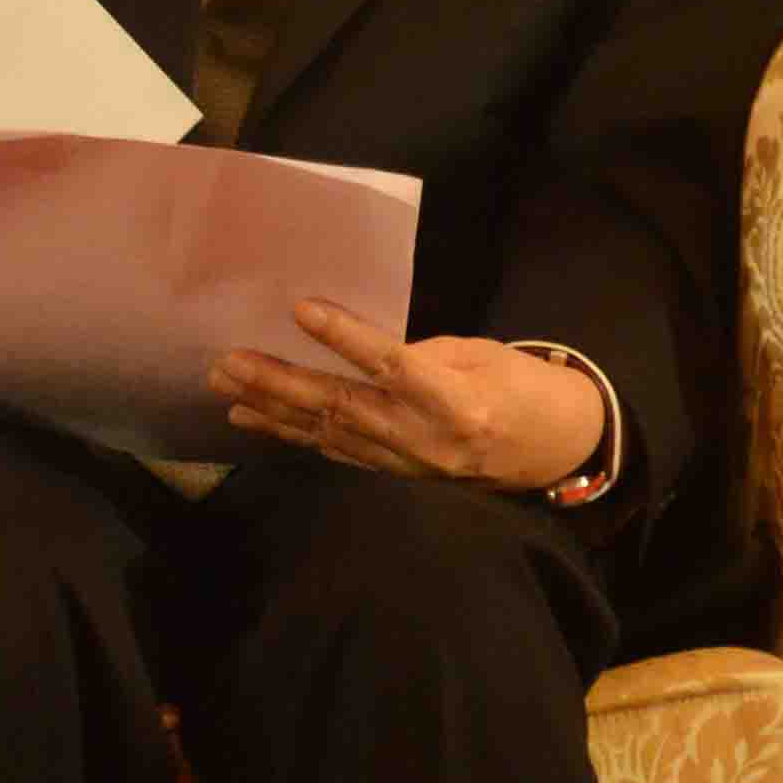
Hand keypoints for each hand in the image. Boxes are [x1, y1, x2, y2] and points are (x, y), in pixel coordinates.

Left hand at [211, 301, 604, 489]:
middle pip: (342, 406)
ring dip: (272, 410)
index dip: (345, 338)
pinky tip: (254, 419)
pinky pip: (336, 452)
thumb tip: (356, 347)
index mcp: (458, 401)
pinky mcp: (396, 473)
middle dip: (279, 384)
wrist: (556, 449)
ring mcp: (408, 463)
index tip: (301, 309)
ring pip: (329, 433)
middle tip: (228, 363)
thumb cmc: (523, 388)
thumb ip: (421, 354)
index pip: (392, 365)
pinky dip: (293, 434)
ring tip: (226, 389)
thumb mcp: (482, 356)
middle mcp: (426, 438)